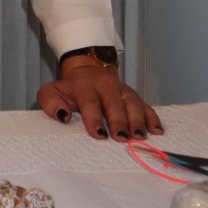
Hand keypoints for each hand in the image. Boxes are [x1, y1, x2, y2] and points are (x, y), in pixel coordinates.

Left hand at [36, 52, 161, 140]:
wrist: (87, 69)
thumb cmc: (70, 88)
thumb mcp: (51, 91)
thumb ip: (50, 102)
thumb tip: (63, 115)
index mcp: (85, 87)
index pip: (90, 102)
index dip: (94, 118)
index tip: (99, 134)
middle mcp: (106, 86)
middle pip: (115, 103)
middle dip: (119, 121)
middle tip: (121, 138)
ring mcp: (122, 90)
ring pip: (133, 104)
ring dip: (137, 120)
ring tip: (139, 136)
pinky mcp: (134, 95)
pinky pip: (145, 105)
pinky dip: (152, 117)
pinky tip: (156, 130)